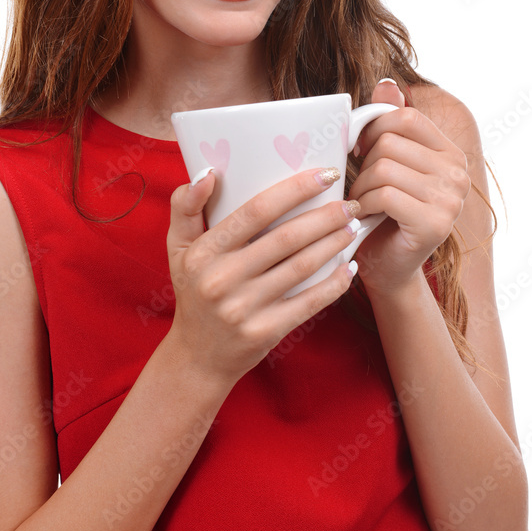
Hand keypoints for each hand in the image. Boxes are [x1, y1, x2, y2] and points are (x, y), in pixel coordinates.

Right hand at [165, 168, 360, 386]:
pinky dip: (334, 284)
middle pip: (287, 238)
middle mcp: (222, 279)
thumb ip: (185, 207)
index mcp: (203, 252)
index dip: (295, 190)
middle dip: (326, 216)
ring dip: (334, 243)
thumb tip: (207, 174)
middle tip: (350, 202)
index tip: (324, 175)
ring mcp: (244, 308)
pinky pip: (308, 303)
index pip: (256, 211)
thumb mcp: (177, 248)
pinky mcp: (265, 332)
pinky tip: (350, 266)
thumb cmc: (193, 290)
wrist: (197, 356)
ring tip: (353, 226)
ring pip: (302, 267)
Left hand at [347, 80, 470, 295]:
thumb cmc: (382, 213)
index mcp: (450, 153)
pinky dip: (364, 204)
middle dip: (363, 164)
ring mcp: (451, 199)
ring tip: (362, 203)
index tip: (358, 149)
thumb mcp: (385, 163)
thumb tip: (387, 83)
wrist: (388, 267)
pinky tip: (363, 215)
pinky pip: (385, 194)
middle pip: (390, 142)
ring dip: (361, 187)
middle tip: (361, 186)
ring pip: (384, 167)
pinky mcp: (436, 223)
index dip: (373, 128)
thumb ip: (388, 124)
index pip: (406, 116)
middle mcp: (459, 173)